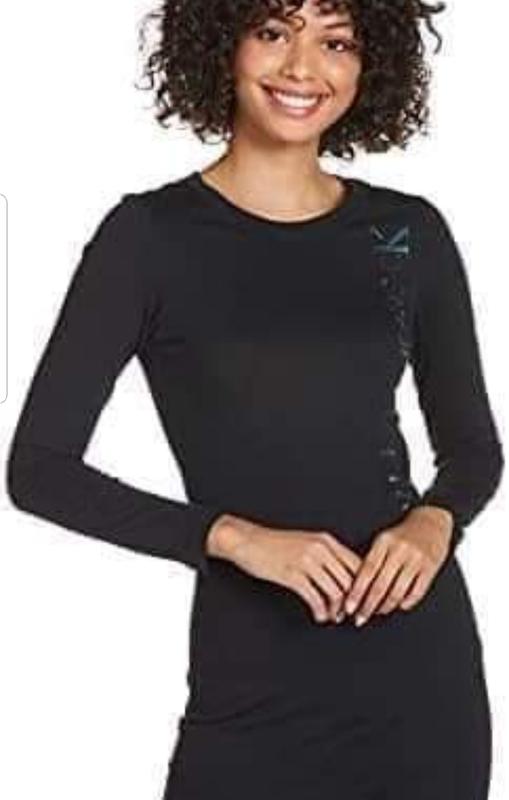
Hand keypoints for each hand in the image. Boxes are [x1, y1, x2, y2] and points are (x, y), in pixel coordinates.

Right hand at [207, 514, 362, 623]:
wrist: (247, 540)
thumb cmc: (274, 544)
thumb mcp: (306, 543)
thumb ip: (326, 556)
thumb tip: (343, 578)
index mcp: (326, 540)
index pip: (357, 564)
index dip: (364, 586)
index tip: (364, 600)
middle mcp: (320, 549)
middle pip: (350, 581)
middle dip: (354, 602)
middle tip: (352, 614)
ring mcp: (306, 561)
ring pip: (336, 592)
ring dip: (337, 610)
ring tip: (334, 617)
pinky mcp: (292, 574)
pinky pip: (315, 598)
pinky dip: (321, 611)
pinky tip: (319, 616)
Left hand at [342, 505, 453, 626]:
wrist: (431, 523)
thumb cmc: (402, 536)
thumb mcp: (383, 540)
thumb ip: (371, 559)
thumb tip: (352, 587)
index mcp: (384, 541)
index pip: (366, 570)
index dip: (356, 591)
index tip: (348, 606)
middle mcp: (400, 550)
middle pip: (380, 584)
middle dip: (368, 605)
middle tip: (359, 618)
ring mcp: (416, 559)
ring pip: (397, 591)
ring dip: (385, 607)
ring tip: (378, 612)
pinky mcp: (430, 568)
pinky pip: (416, 592)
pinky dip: (406, 603)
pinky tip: (399, 606)